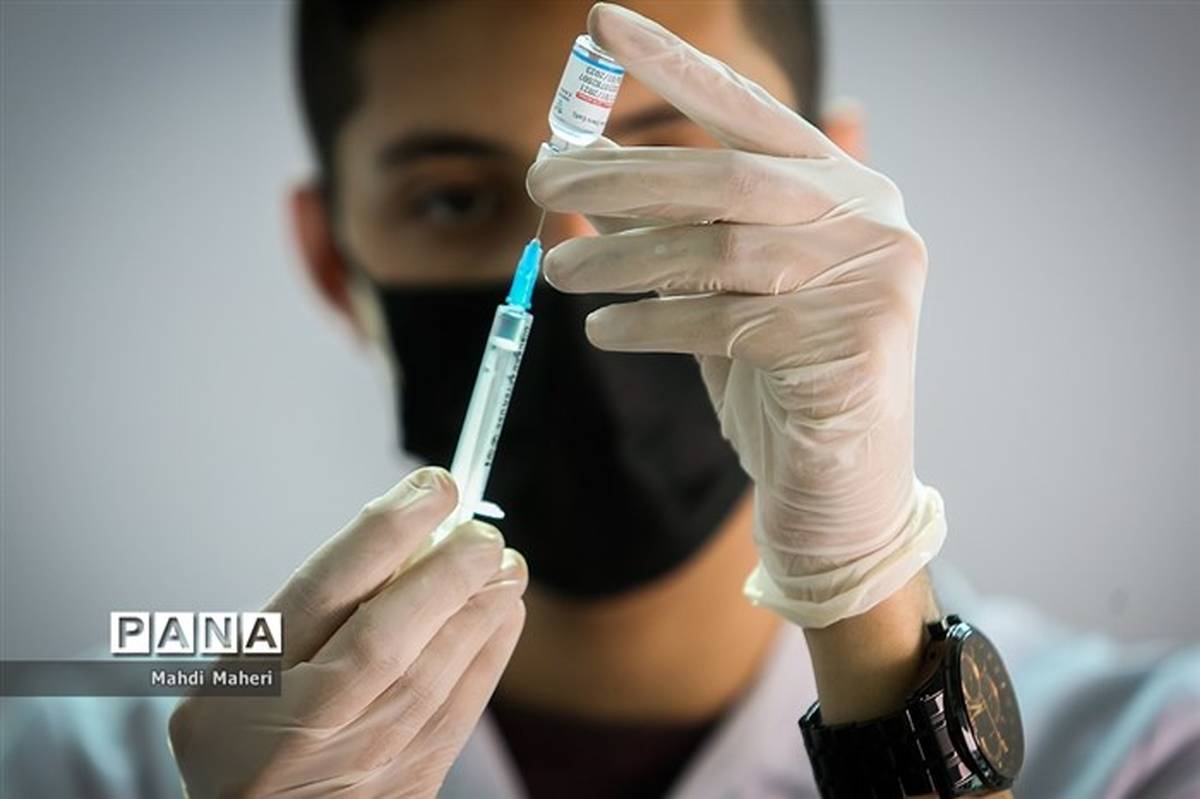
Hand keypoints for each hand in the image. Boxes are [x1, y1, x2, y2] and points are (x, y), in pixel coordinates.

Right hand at [168, 467, 526, 797]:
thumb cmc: (250, 744)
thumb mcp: (243, 672)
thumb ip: (308, 611)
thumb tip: (404, 539)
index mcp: (243, 685)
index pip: (324, 589)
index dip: (388, 529)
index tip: (433, 488)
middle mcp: (297, 728)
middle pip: (384, 634)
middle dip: (445, 572)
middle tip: (481, 532)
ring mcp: (354, 765)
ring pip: (432, 674)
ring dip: (480, 608)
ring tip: (504, 564)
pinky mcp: (406, 787)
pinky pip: (460, 712)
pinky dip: (489, 653)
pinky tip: (504, 612)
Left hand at [527, 4, 945, 628]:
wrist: (842, 491)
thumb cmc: (779, 382)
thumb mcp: (722, 293)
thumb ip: (671, 235)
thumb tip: (571, 186)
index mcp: (842, 188)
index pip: (749, 110)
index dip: (672, 67)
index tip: (599, 26)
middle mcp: (866, 221)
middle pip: (723, 177)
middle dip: (618, 175)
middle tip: (540, 180)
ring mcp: (866, 282)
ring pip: (713, 250)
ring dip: (617, 258)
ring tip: (556, 271)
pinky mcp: (846, 347)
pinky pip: (717, 321)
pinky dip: (645, 322)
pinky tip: (603, 330)